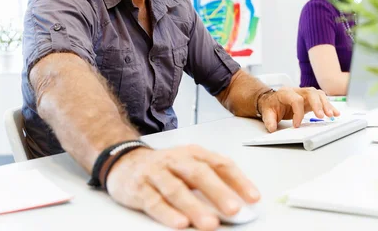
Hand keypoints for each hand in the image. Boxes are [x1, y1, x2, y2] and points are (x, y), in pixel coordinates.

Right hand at [105, 145, 259, 230]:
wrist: (124, 161)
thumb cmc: (165, 167)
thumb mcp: (190, 165)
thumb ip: (212, 180)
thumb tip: (239, 201)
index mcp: (194, 153)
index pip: (220, 164)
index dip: (238, 181)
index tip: (253, 198)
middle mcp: (176, 160)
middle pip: (200, 174)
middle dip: (218, 193)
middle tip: (234, 210)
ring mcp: (157, 173)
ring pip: (177, 189)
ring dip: (195, 207)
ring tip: (209, 223)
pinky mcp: (139, 189)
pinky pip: (154, 202)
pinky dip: (167, 213)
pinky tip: (179, 223)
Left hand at [257, 87, 340, 131]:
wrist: (272, 100)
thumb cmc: (271, 106)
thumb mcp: (267, 113)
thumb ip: (269, 120)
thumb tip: (272, 128)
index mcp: (285, 93)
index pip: (296, 99)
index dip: (298, 113)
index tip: (296, 125)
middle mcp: (297, 91)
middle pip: (311, 93)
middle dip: (318, 105)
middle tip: (322, 116)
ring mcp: (305, 94)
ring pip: (318, 95)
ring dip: (326, 105)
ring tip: (332, 115)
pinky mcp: (310, 99)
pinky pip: (321, 100)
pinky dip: (328, 106)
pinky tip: (335, 113)